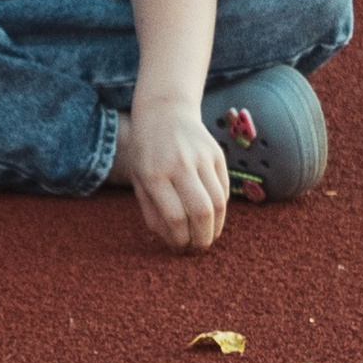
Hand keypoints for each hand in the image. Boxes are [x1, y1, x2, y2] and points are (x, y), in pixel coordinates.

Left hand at [116, 97, 229, 252]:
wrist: (164, 113)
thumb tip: (172, 240)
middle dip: (202, 238)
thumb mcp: (139, 181)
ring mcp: (202, 159)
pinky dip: (220, 209)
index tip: (180, 249)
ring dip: (215, 227)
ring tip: (207, 237)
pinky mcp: (217, 155)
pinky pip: (223, 189)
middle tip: (198, 249)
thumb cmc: (146, 153)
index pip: (175, 217)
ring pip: (218, 202)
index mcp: (154, 175)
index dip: (181, 239)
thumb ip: (153, 212)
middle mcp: (179, 166)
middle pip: (202, 212)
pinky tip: (211, 217)